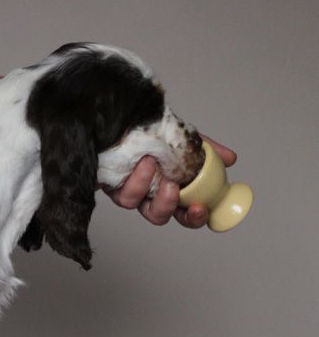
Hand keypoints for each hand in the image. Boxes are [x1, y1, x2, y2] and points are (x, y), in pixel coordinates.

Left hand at [106, 136, 236, 227]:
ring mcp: (126, 190)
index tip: (201, 207)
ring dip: (144, 185)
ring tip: (153, 163)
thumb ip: (205, 149)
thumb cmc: (147, 131)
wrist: (116, 119)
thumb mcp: (182, 137)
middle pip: (160, 216)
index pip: (186, 212)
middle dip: (169, 207)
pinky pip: (121, 192)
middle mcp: (147, 193)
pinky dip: (135, 178)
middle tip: (174, 189)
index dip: (195, 217)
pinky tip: (141, 162)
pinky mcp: (107, 186)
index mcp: (170, 186)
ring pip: (136, 205)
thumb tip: (230, 159)